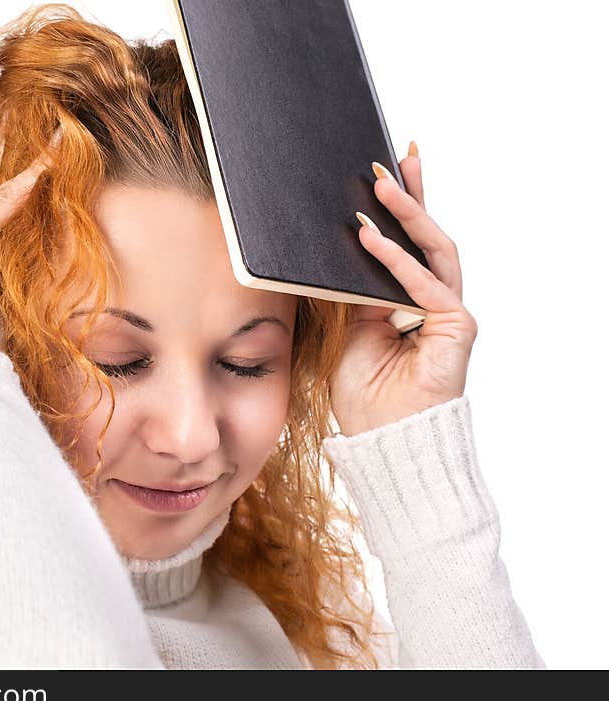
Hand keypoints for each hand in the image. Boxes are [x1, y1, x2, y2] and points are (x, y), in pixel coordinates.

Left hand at [328, 144, 477, 436]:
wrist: (381, 438)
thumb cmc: (364, 392)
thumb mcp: (350, 329)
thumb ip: (357, 291)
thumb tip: (348, 247)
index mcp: (407, 300)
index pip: (407, 246)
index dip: (400, 210)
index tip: (384, 172)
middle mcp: (432, 300)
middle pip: (427, 238)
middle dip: (412, 196)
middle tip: (393, 159)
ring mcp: (448, 311)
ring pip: (433, 251)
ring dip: (408, 215)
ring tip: (382, 184)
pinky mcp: (456, 326)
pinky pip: (425, 285)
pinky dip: (398, 262)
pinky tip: (372, 238)